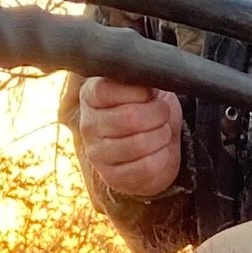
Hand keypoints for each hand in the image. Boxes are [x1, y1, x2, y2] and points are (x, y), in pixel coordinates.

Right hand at [78, 76, 183, 198]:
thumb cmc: (148, 109)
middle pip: (129, 117)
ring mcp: (97, 154)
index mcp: (91, 95)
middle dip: (158, 113)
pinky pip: (147, 167)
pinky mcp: (112, 177)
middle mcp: (88, 125)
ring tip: (162, 131)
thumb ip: (141, 78)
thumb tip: (152, 75)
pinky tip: (161, 151)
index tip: (151, 93)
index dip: (139, 91)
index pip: (107, 89)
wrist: (154, 146)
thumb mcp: (144, 86)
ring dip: (162, 136)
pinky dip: (163, 157)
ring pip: (140, 144)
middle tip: (163, 113)